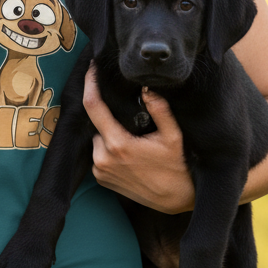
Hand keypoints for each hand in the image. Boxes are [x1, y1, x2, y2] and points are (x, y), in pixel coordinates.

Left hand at [85, 65, 194, 213]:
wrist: (176, 200)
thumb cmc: (177, 167)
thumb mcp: (173, 136)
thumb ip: (160, 109)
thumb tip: (146, 88)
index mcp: (118, 144)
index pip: (93, 106)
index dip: (90, 83)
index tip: (92, 67)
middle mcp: (103, 158)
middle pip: (97, 123)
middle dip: (110, 116)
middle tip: (131, 119)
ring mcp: (100, 170)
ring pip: (98, 138)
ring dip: (110, 134)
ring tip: (134, 141)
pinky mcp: (101, 179)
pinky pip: (99, 154)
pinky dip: (109, 149)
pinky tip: (129, 154)